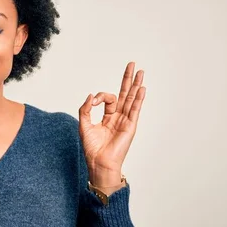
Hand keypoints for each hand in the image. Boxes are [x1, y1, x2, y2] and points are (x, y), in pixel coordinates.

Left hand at [78, 62, 145, 185]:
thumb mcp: (84, 125)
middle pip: (125, 94)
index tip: (93, 102)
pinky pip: (135, 109)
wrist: (99, 162)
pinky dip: (138, 99)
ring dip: (136, 85)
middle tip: (132, 64)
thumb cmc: (92, 148)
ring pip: (131, 99)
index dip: (99, 96)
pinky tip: (141, 88)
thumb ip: (85, 109)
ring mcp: (126, 121)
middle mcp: (118, 117)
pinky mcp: (130, 126)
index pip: (108, 99)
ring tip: (140, 72)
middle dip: (127, 79)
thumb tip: (90, 95)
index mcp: (108, 117)